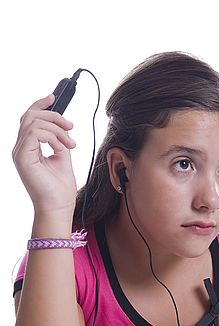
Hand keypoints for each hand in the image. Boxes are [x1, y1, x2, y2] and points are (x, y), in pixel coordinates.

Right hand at [12, 95, 78, 217]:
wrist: (58, 206)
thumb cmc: (60, 187)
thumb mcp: (63, 157)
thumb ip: (59, 140)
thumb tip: (63, 127)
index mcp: (29, 147)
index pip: (29, 118)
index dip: (40, 105)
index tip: (54, 97)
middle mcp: (21, 147)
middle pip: (30, 116)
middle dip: (53, 116)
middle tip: (71, 127)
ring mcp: (19, 151)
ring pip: (33, 122)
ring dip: (57, 129)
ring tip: (70, 144)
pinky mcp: (22, 156)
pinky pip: (35, 133)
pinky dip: (53, 137)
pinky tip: (62, 149)